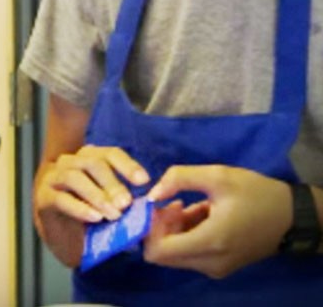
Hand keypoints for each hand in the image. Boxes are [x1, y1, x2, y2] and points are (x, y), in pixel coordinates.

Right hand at [33, 144, 149, 266]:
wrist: (66, 239)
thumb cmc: (93, 217)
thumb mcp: (113, 205)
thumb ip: (125, 200)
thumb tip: (147, 203)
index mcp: (89, 159)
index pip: (109, 154)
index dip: (127, 165)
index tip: (144, 181)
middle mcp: (69, 163)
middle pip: (91, 163)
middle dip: (112, 183)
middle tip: (126, 203)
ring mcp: (52, 179)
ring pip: (73, 177)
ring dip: (96, 195)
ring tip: (113, 214)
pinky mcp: (43, 198)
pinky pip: (60, 199)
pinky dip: (80, 208)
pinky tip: (95, 218)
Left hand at [143, 165, 292, 278]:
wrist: (294, 217)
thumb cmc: (257, 194)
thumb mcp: (219, 176)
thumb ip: (179, 178)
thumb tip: (151, 193)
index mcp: (209, 243)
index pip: (157, 251)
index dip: (149, 228)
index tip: (157, 206)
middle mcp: (209, 262)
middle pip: (163, 254)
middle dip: (159, 228)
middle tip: (171, 203)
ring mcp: (215, 268)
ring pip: (175, 254)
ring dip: (173, 229)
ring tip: (187, 204)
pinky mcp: (220, 266)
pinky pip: (190, 253)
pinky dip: (186, 234)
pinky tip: (197, 212)